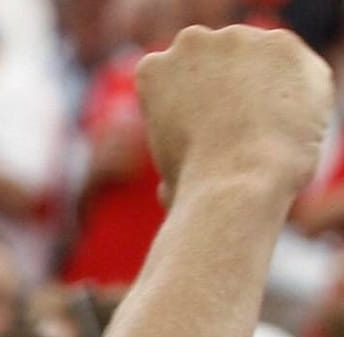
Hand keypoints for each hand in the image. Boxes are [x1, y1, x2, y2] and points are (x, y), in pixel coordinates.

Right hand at [139, 24, 330, 205]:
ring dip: (260, 84)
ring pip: (255, 57)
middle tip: (234, 129)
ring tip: (262, 128)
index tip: (199, 133)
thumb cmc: (196, 189)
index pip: (174, 75)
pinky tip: (285, 119)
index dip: (190, 106)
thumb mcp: (167, 176)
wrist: (240, 180)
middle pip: (214, 57)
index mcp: (152, 69)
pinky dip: (294, 90)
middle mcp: (190, 43)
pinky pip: (293, 66)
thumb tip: (167, 187)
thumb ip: (173, 158)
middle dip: (225, 85)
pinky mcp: (282, 43)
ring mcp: (237, 38)